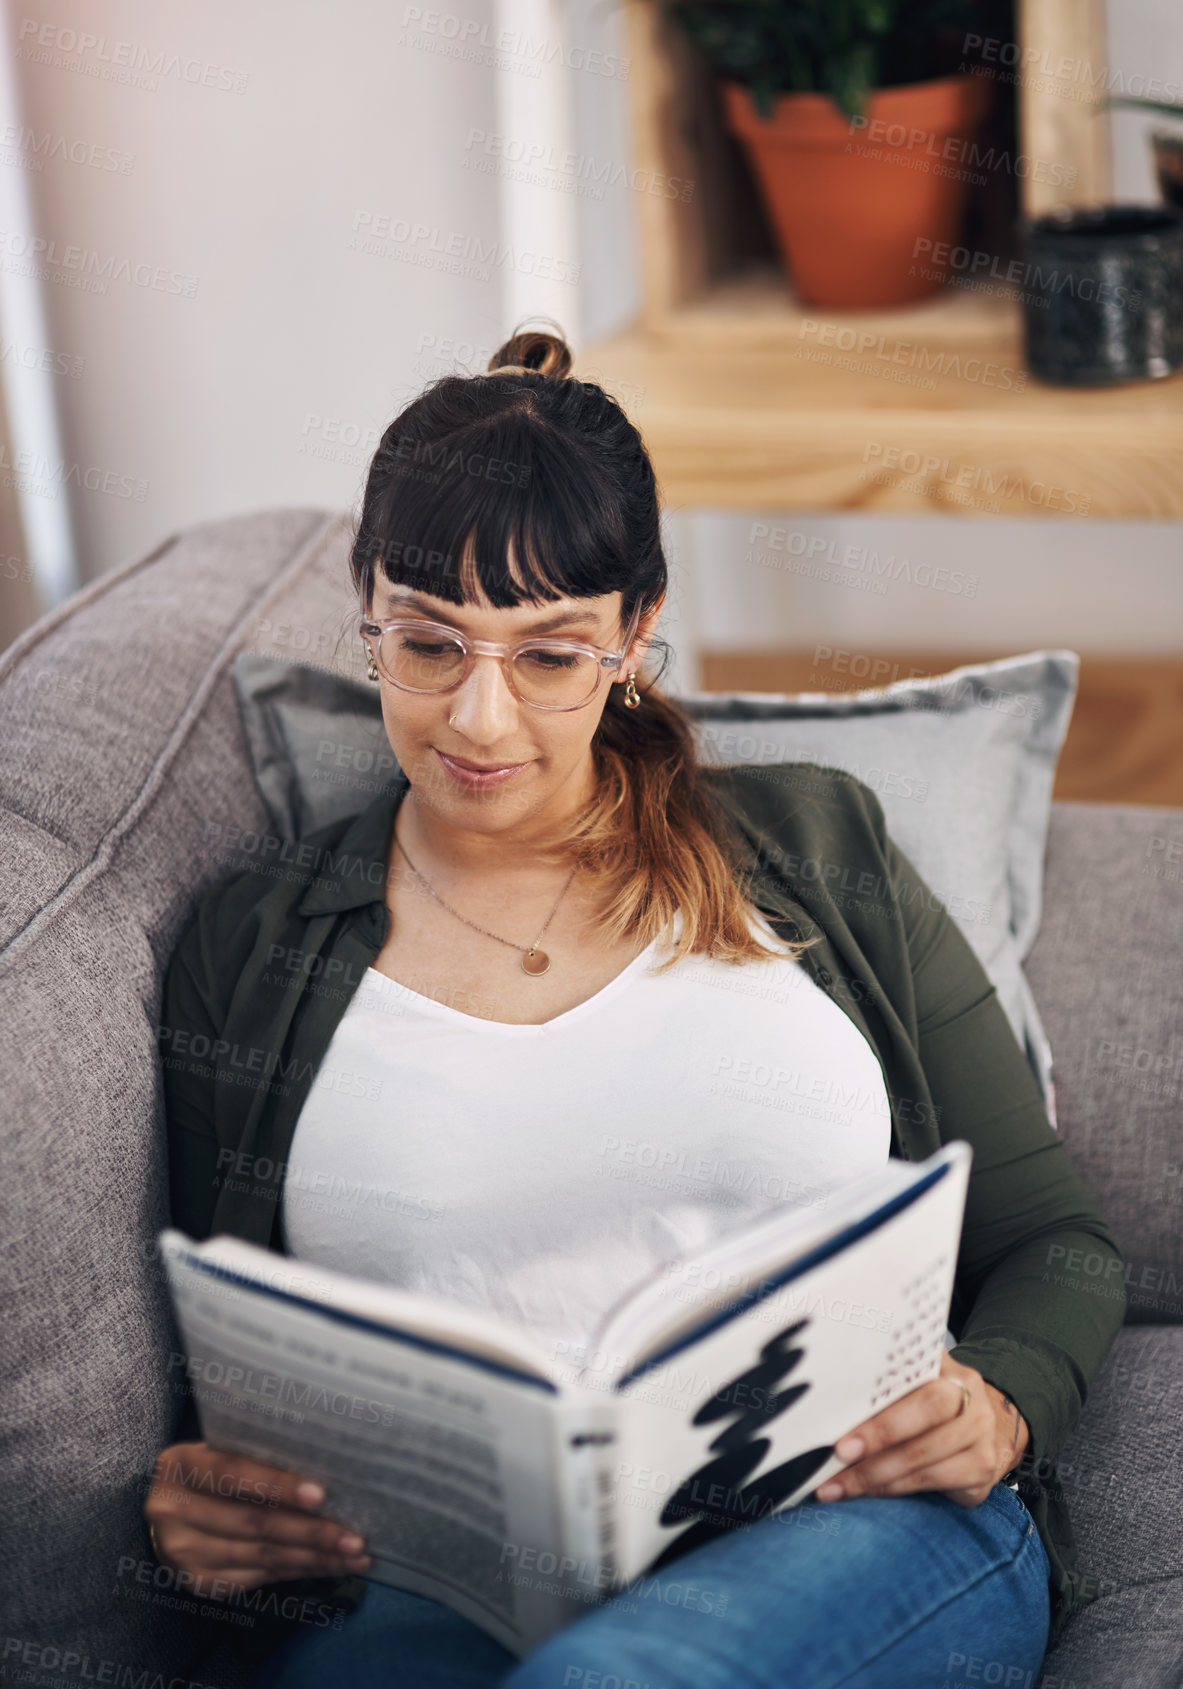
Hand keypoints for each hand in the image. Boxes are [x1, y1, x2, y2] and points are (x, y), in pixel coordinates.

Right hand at [144, 1441, 371, 1597]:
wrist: (167, 1513)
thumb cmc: (211, 1471)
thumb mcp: (221, 1450)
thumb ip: (257, 1453)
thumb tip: (328, 1462)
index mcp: (181, 1465)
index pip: (231, 1474)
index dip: (277, 1484)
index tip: (320, 1495)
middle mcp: (174, 1511)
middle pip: (253, 1523)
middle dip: (310, 1532)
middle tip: (355, 1537)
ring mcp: (185, 1552)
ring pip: (262, 1556)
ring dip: (314, 1557)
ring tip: (354, 1555)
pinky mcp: (200, 1582)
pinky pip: (259, 1577)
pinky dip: (299, 1571)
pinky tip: (328, 1566)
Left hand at [813, 1350, 1029, 1508]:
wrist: (987, 1430)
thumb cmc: (932, 1405)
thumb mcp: (916, 1382)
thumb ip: (885, 1381)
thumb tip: (828, 1390)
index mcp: (947, 1367)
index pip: (916, 1374)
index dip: (882, 1395)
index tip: (845, 1419)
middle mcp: (971, 1397)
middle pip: (929, 1411)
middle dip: (880, 1435)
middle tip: (839, 1454)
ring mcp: (981, 1436)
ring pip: (926, 1457)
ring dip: (876, 1475)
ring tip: (837, 1486)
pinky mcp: (982, 1471)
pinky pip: (935, 1483)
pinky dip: (896, 1489)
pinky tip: (868, 1494)